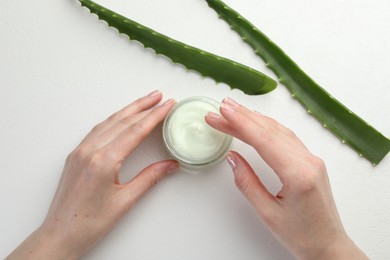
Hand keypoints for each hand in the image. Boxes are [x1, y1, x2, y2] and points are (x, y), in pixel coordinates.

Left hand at [7, 91, 178, 259]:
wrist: (61, 234)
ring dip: (128, 110)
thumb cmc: (89, 223)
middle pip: (122, 121)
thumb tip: (169, 165)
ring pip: (108, 122)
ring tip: (144, 101)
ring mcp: (80, 151)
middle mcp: (90, 151)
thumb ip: (149, 178)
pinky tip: (121, 118)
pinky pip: (97, 130)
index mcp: (103, 161)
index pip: (135, 130)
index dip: (154, 116)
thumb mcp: (125, 200)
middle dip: (143, 106)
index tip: (167, 106)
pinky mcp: (76, 155)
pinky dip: (113, 120)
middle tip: (159, 97)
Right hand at [206, 98, 367, 259]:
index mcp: (298, 174)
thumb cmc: (302, 235)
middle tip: (221, 108)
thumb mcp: (267, 213)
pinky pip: (286, 137)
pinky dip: (267, 127)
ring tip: (233, 111)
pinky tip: (256, 122)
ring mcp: (311, 159)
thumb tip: (233, 158)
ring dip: (254, 119)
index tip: (222, 112)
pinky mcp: (310, 161)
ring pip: (279, 131)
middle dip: (243, 117)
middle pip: (270, 131)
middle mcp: (308, 161)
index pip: (264, 140)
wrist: (329, 246)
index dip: (240, 124)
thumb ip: (247, 183)